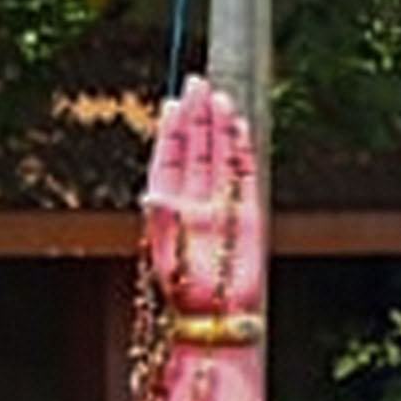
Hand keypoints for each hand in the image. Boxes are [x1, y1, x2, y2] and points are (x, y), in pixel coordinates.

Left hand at [145, 74, 266, 320]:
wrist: (217, 316)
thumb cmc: (185, 290)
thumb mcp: (166, 254)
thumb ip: (163, 220)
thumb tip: (152, 194)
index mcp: (168, 204)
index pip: (169, 158)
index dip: (172, 130)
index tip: (174, 101)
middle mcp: (195, 198)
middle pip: (196, 149)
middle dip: (196, 117)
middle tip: (199, 83)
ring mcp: (222, 202)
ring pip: (219, 156)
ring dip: (219, 127)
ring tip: (219, 97)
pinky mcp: (247, 212)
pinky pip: (244, 173)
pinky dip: (241, 150)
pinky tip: (239, 127)